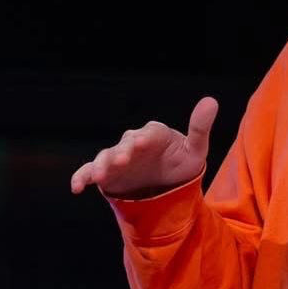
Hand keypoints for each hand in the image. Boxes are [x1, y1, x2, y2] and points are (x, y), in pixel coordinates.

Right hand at [70, 97, 216, 198]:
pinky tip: (77, 187)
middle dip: (123, 151)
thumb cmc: (182, 163)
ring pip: (107, 156)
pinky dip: (82, 177)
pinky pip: (90, 171)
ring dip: (103, 164)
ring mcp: (118, 157)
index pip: (150, 133)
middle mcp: (134, 142)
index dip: (146, 137)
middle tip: (123, 160)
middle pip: (126, 143)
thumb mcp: (195, 149)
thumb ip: (200, 127)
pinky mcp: (107, 173)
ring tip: (100, 174)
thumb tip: (211, 101)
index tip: (142, 143)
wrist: (168, 185)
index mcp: (155, 134)